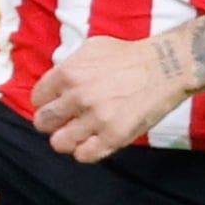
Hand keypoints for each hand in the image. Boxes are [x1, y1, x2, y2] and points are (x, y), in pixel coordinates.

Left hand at [32, 33, 189, 162]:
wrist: (167, 67)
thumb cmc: (130, 55)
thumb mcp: (92, 48)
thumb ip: (70, 66)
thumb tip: (54, 83)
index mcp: (68, 73)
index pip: (38, 98)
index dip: (46, 103)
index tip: (55, 105)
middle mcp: (77, 96)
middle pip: (43, 123)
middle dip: (51, 123)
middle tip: (64, 121)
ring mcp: (95, 118)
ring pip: (59, 143)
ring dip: (67, 140)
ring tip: (79, 134)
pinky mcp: (114, 136)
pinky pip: (84, 156)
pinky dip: (85, 151)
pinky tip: (94, 142)